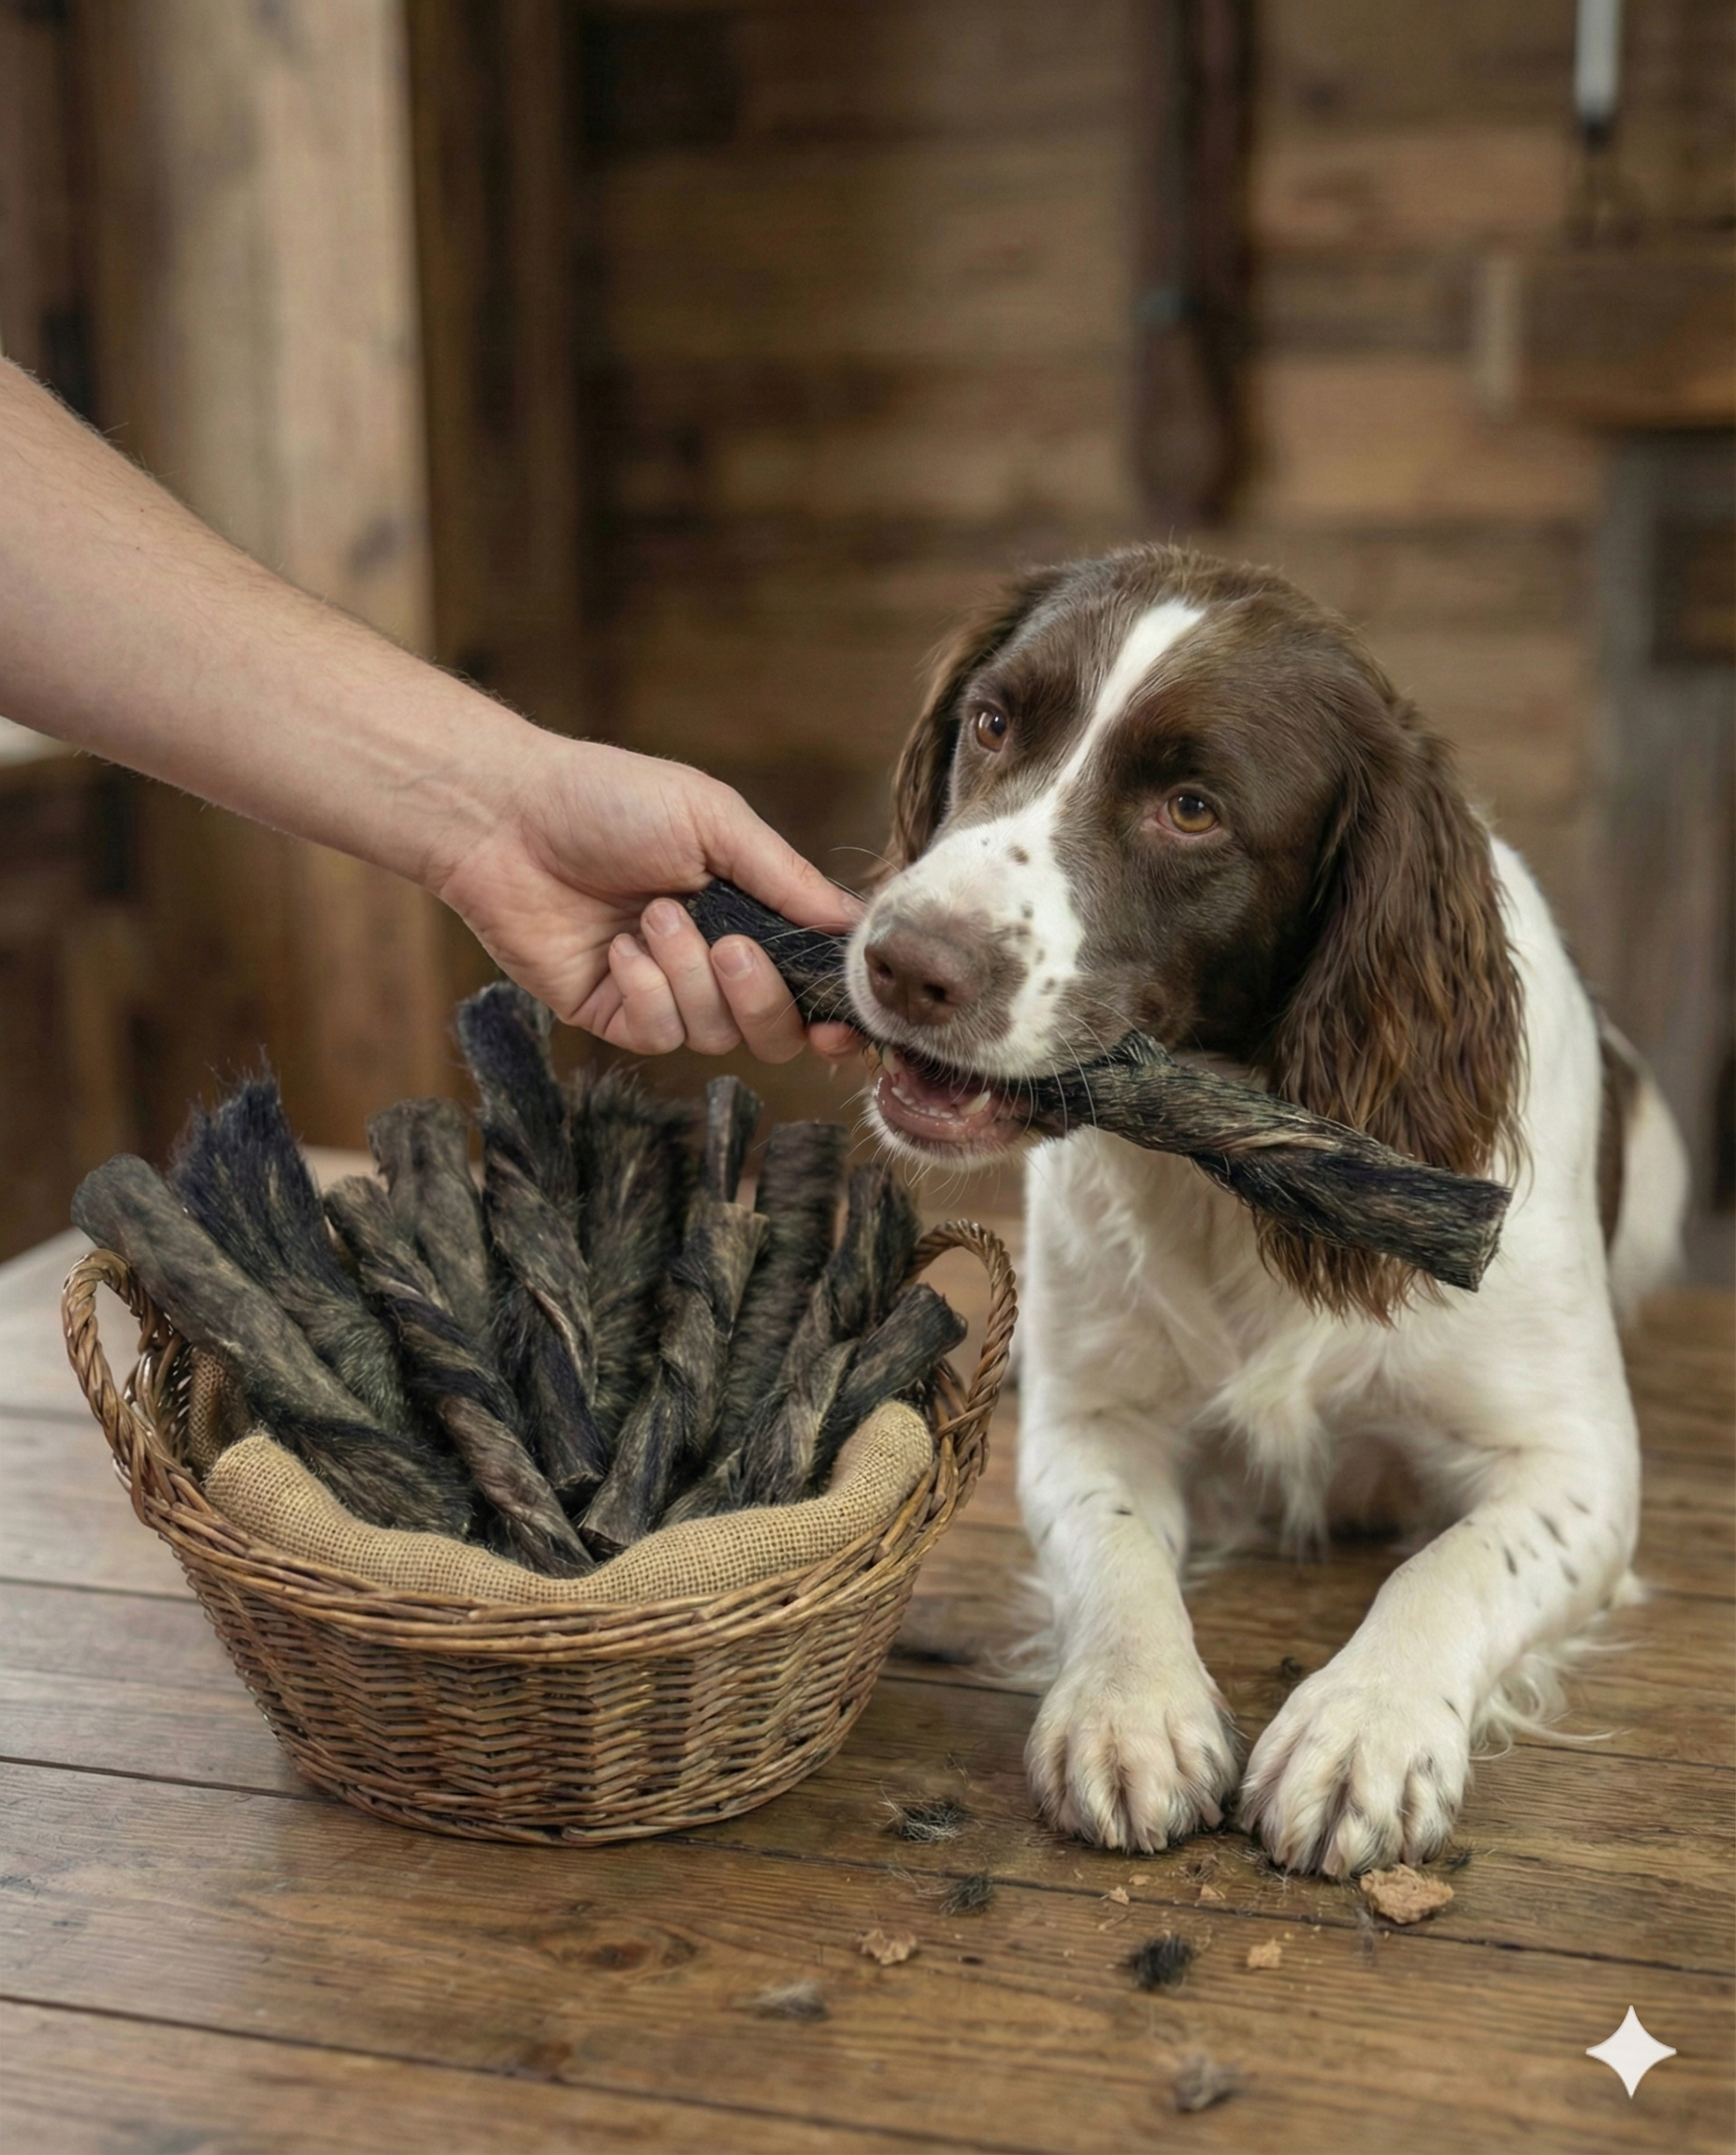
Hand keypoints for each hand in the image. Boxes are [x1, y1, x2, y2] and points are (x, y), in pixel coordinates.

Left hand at [432, 735, 863, 1061]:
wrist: (509, 818)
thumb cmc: (611, 801)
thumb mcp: (715, 821)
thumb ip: (786, 879)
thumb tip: (854, 926)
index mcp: (752, 912)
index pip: (812, 981)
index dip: (833, 1010)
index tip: (842, 1021)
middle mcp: (715, 961)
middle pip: (776, 1030)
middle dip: (762, 997)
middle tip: (730, 947)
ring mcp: (665, 993)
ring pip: (718, 1035)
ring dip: (690, 977)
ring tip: (651, 916)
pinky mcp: (614, 1015)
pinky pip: (660, 1035)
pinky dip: (647, 992)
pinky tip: (618, 949)